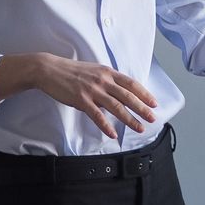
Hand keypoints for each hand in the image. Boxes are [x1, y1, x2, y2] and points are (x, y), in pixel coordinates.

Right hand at [0, 52, 157, 139]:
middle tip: (152, 118)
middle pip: (127, 96)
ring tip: (139, 128)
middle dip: (142, 108)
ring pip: (116, 106)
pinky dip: (106, 126)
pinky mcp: (81, 99)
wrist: (49, 69)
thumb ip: (107, 80)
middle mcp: (103, 80)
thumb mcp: (93, 70)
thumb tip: (119, 93)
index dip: (144, 94)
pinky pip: (96, 115)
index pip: (131, 84)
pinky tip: (112, 134)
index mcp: (107, 72)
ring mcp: (92, 90)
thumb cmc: (71, 71)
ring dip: (129, 119)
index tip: (154, 103)